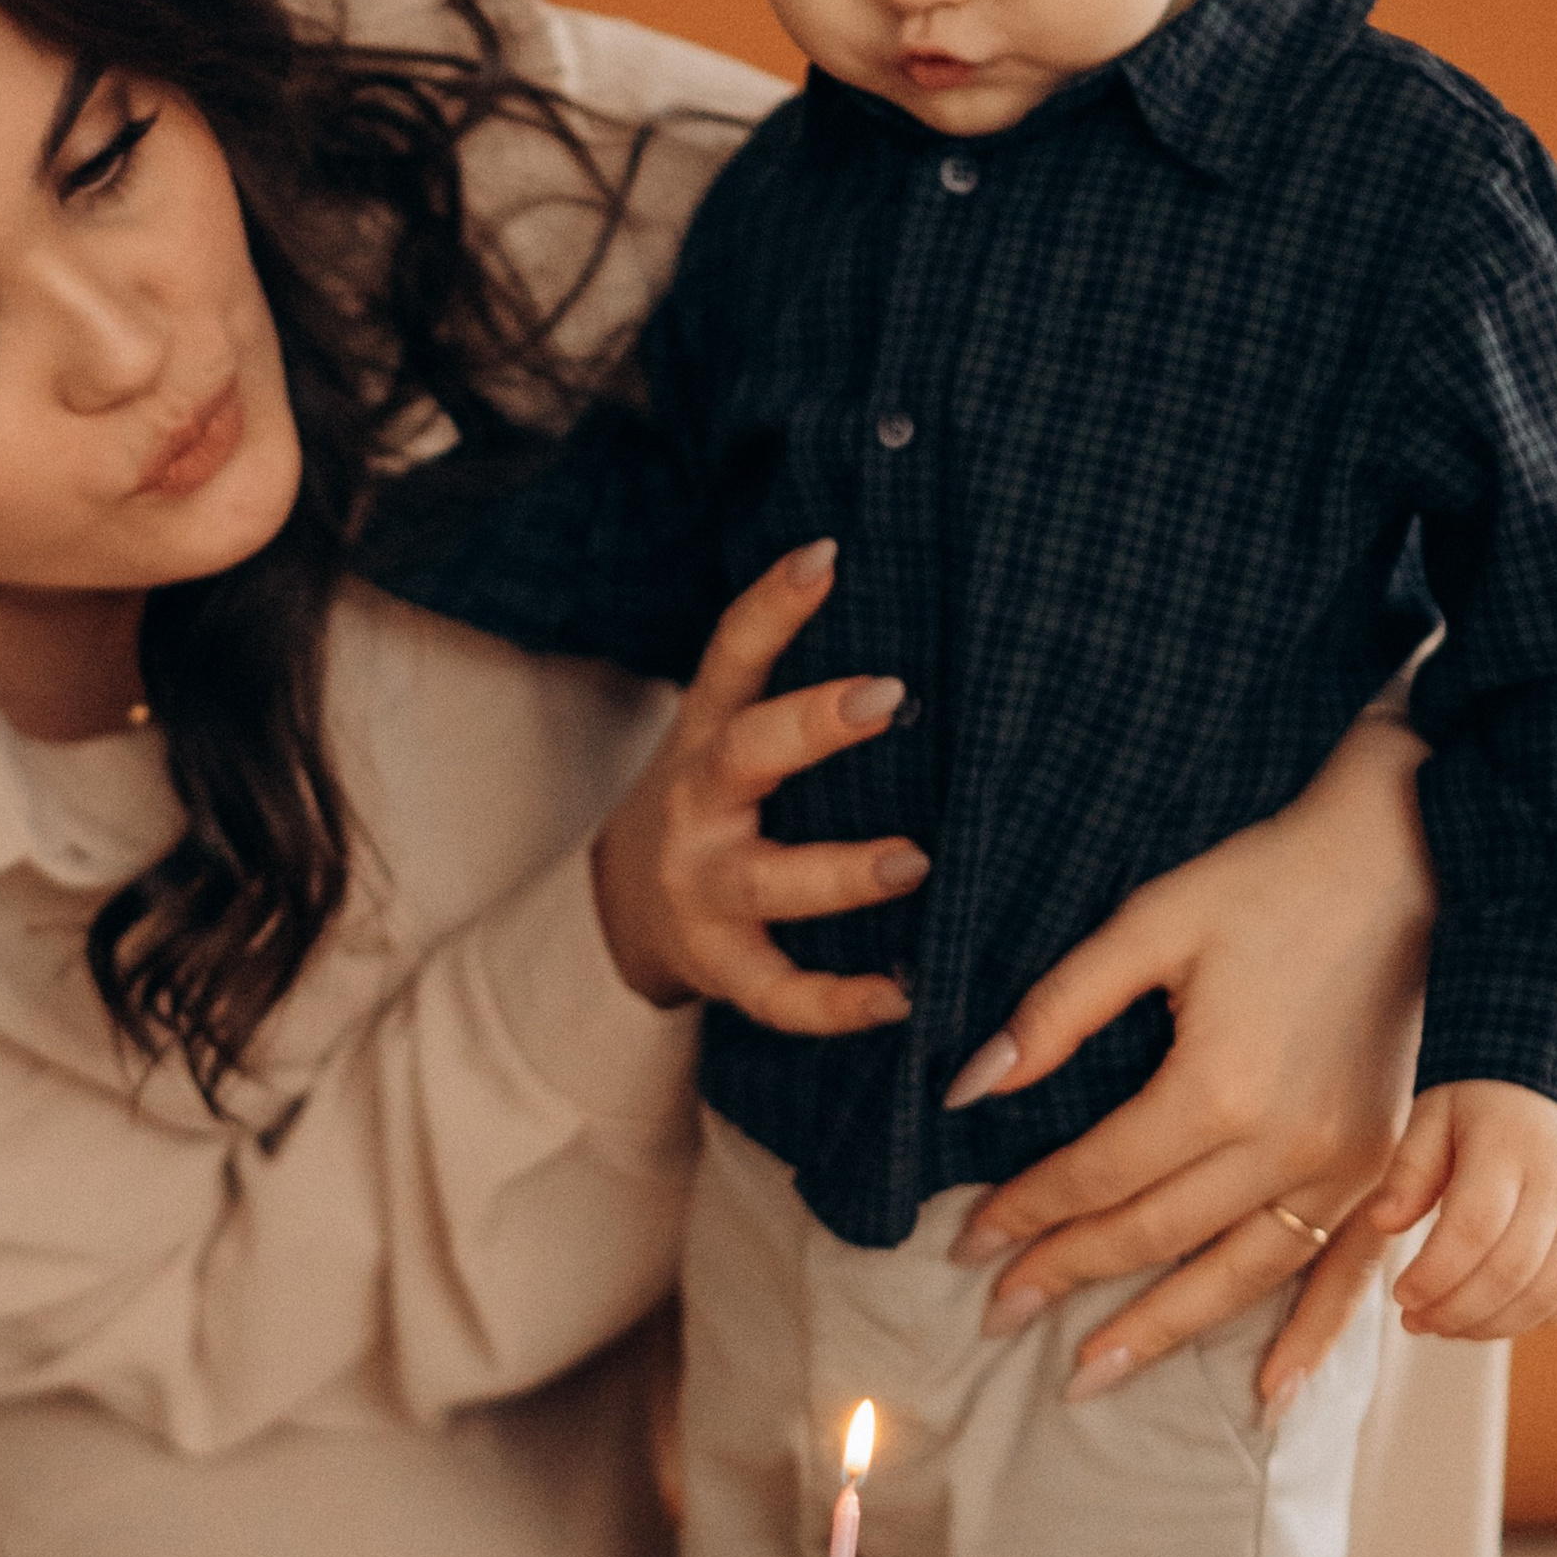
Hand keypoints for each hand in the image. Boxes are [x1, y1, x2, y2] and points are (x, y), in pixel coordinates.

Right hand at [590, 542, 931, 1034]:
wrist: (625, 910)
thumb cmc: (716, 805)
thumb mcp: (730, 736)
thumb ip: (800, 694)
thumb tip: (931, 613)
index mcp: (707, 735)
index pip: (732, 655)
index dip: (773, 605)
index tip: (827, 554)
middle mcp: (699, 806)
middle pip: (744, 755)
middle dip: (811, 726)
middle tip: (888, 695)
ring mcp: (706, 889)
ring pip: (769, 880)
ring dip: (840, 872)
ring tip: (914, 863)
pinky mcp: (722, 966)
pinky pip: (777, 991)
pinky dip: (838, 1001)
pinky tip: (904, 994)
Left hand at [941, 715, 1434, 1405]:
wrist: (1408, 859)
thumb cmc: (1269, 881)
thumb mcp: (1150, 923)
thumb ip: (1057, 1011)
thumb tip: (971, 1088)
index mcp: (1219, 1087)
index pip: (1097, 1177)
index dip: (1024, 1213)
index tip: (966, 1243)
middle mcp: (1288, 1146)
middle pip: (1153, 1237)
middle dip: (1066, 1278)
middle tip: (996, 1316)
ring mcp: (1350, 1168)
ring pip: (1236, 1277)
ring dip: (1159, 1332)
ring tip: (1089, 1375)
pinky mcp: (1386, 1170)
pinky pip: (1340, 1276)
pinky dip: (1305, 1340)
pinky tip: (1267, 1396)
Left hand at [1366, 1081, 1556, 1338]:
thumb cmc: (1481, 1096)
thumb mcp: (1434, 1113)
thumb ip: (1409, 1169)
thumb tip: (1383, 1225)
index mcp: (1511, 1144)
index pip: (1475, 1228)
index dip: (1436, 1275)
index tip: (1401, 1297)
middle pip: (1512, 1269)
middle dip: (1457, 1310)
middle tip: (1416, 1322)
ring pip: (1550, 1291)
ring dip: (1493, 1324)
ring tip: (1447, 1326)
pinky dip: (1537, 1316)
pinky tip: (1494, 1317)